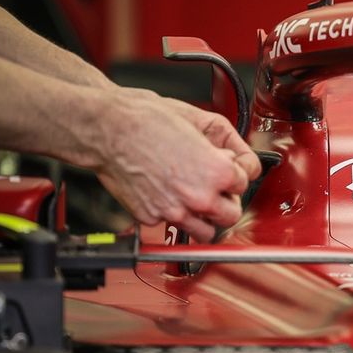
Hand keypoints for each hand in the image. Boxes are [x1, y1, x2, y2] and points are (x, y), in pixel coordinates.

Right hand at [90, 89, 256, 240]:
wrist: (108, 128)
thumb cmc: (148, 119)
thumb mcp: (201, 122)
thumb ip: (229, 146)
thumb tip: (239, 161)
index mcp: (218, 173)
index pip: (244, 184)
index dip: (234, 172)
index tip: (226, 168)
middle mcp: (199, 197)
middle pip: (231, 215)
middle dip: (225, 200)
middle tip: (215, 188)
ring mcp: (175, 211)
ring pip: (206, 232)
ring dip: (205, 218)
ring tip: (195, 200)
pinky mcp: (151, 217)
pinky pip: (172, 225)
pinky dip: (172, 214)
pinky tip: (166, 194)